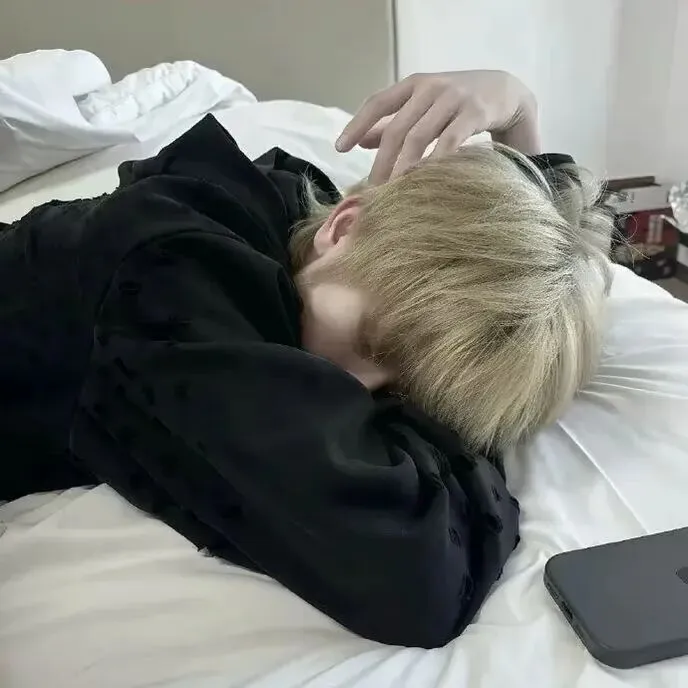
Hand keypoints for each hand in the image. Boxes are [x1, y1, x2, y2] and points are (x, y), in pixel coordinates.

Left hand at [336, 70, 539, 184]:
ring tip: (394, 192)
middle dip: (382, 162)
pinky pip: (449, 142)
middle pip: (396, 128)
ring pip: (419, 137)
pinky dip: (434, 162)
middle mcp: (430, 88)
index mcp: (413, 84)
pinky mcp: (474, 114)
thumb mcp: (423, 106)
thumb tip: (359, 141)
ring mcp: (453, 99)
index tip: (339, 148)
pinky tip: (425, 181)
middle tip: (373, 190)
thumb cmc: (457, 103)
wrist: (507, 90)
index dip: (357, 125)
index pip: (377, 103)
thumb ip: (392, 122)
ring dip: (403, 168)